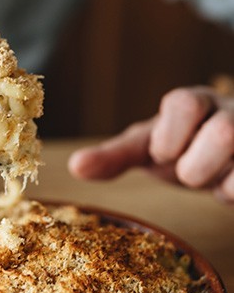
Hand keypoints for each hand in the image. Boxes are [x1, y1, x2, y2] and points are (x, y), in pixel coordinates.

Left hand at [69, 86, 233, 202]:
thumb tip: (75, 167)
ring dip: (220, 181)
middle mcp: (230, 112)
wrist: (224, 159)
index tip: (162, 155)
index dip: (169, 138)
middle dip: (196, 167)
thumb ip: (116, 156)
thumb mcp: (148, 149)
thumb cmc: (182, 147)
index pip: (184, 103)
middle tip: (188, 174)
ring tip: (213, 181)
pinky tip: (228, 189)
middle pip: (225, 132)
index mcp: (194, 103)